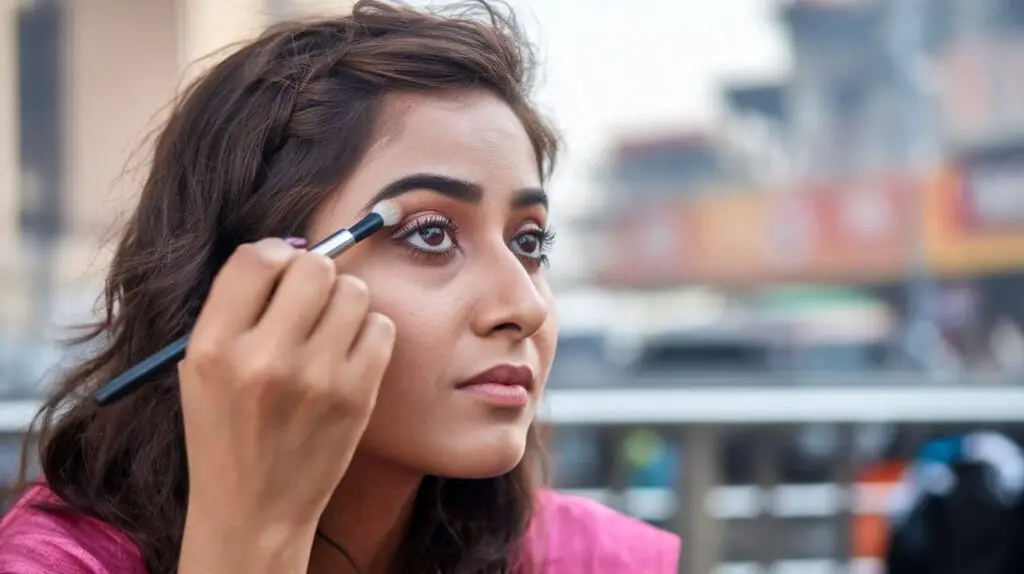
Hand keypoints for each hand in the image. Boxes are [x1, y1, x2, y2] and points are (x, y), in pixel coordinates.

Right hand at [177, 238, 394, 565]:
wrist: (254, 508)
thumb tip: (292, 251)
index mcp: (214, 347)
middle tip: (309, 302)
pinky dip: (369, 334)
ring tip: (328, 332)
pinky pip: (381, 327)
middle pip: (314, 267)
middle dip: (314, 276)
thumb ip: (238, 308)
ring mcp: (316, 378)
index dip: (274, 256)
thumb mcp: (203, 367)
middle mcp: (264, 359)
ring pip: (354, 291)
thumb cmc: (227, 430)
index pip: (256, 258)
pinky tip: (348, 356)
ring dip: (344, 303)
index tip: (280, 273)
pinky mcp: (357, 396)